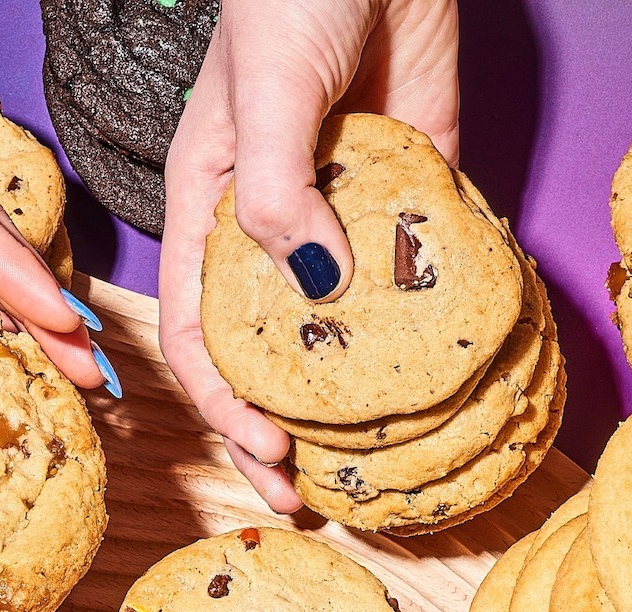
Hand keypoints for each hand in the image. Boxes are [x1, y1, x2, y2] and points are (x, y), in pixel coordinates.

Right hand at [160, 0, 459, 512]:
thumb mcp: (266, 96)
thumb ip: (278, 193)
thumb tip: (316, 290)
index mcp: (211, 213)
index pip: (203, 334)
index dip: (225, 403)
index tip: (267, 449)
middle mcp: (269, 232)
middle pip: (262, 355)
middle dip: (273, 431)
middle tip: (302, 496)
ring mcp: (338, 221)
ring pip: (334, 332)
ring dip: (344, 403)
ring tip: (362, 467)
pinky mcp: (403, 200)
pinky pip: (405, 275)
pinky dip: (414, 327)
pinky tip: (428, 378)